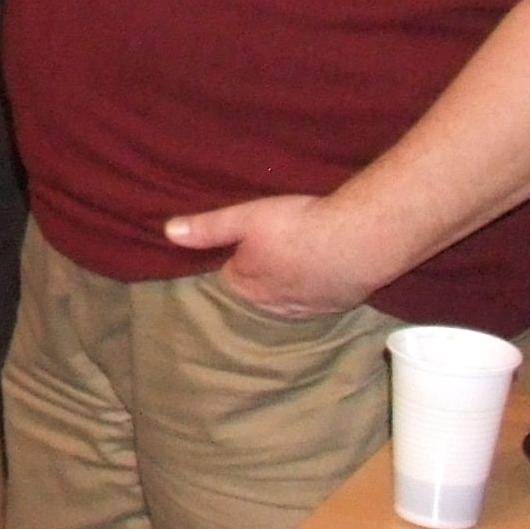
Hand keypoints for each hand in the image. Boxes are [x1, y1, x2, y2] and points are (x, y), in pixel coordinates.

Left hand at [164, 195, 396, 320]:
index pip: (231, 274)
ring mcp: (308, 309)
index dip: (237, 255)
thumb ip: (208, 228)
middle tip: (277, 242)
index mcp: (246, 286)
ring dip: (292, 279)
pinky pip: (319, 298)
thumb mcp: (246, 218)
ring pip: (289, 295)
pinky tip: (326, 267)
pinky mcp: (338, 306)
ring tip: (301, 253)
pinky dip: (319, 286)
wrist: (361, 240)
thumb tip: (169, 233)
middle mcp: (273, 306)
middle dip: (263, 270)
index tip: (247, 239)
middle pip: (259, 288)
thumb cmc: (298, 226)